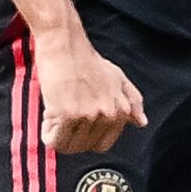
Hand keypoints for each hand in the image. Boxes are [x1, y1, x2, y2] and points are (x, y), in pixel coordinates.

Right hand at [34, 29, 145, 154]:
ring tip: (57, 109)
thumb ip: (133, 101)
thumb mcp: (118, 77)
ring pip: (67, 147)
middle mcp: (108, 115)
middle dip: (69, 135)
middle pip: (83, 147)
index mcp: (122, 110)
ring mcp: (88, 116)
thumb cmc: (88, 59)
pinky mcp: (67, 114)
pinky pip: (54, 140)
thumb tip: (142, 122)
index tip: (77, 123)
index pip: (102, 145)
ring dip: (57, 133)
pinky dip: (48, 132)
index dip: (85, 136)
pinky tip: (49, 113)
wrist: (65, 44)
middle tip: (63, 112)